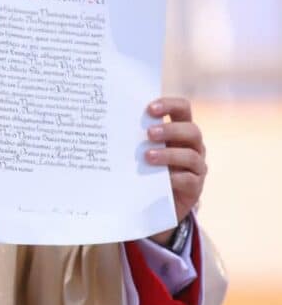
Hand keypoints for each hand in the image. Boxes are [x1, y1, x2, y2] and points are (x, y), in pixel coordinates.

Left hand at [144, 97, 205, 245]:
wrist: (155, 200)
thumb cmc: (145, 166)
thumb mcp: (141, 148)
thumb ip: (135, 135)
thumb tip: (107, 120)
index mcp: (179, 129)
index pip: (182, 108)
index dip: (169, 105)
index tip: (150, 109)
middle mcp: (192, 146)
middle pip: (192, 131)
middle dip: (170, 130)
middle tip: (148, 133)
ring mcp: (196, 166)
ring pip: (191, 156)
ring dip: (169, 155)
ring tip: (147, 156)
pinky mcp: (195, 187)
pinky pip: (189, 180)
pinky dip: (175, 178)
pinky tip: (161, 178)